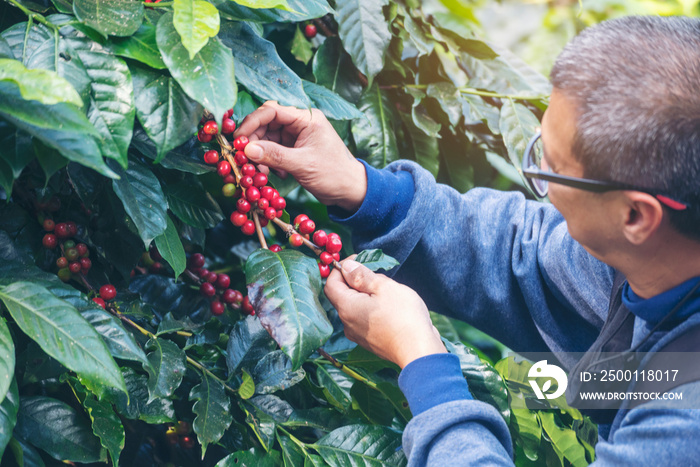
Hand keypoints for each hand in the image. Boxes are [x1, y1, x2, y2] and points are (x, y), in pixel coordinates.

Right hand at [234, 101, 366, 211]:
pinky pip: (273, 150)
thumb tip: (247, 149)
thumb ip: (275, 155)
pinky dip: (269, 161)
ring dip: (260, 153)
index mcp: (307, 118)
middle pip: (267, 123)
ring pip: (267, 138)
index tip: (238, 139)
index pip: (272, 110)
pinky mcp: (294, 150)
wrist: (350, 191)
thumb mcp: (302, 164)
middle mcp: (301, 123)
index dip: (252, 122)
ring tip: (262, 170)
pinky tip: (276, 173)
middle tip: (245, 159)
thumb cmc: (333, 174)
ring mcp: (297, 137)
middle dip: (254, 141)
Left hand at [324, 258, 446, 368]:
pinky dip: (372, 308)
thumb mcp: (383, 287)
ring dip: (366, 295)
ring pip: (355, 307)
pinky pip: (365, 319)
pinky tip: (391, 307)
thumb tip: (346, 266)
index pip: (330, 283)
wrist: (418, 351)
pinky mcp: (370, 342)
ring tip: (388, 291)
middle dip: (357, 281)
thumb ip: (361, 275)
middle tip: (378, 275)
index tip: (358, 259)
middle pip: (343, 295)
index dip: (340, 268)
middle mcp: (347, 323)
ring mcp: (358, 335)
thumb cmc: (403, 316)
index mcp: (346, 307)